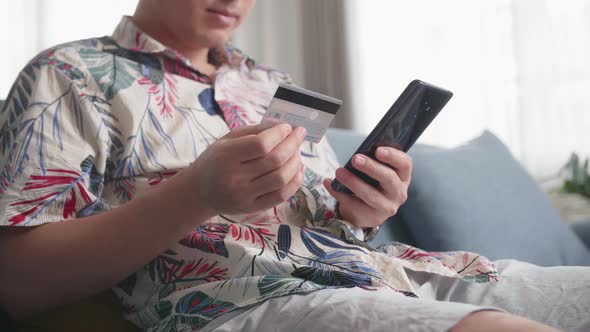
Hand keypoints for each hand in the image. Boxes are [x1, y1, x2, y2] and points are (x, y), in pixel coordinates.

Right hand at [182, 124, 306, 214]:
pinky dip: (295, 181)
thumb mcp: (226, 141)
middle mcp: (234, 178)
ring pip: (281, 178)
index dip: (279, 134)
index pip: (261, 144)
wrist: (199, 192)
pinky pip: (281, 196)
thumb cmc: (215, 161)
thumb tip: (281, 126)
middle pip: (274, 160)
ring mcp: (244, 195)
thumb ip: (253, 131)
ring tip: (297, 152)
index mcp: (226, 156)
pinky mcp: (252, 208)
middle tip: (299, 135)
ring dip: (296, 162)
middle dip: (292, 144)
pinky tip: (298, 169)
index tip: (288, 127)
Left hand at [323, 147, 411, 227]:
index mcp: (402, 176)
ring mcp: (387, 207)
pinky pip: (353, 205)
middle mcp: (398, 192)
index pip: (404, 164)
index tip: (378, 150)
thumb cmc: (373, 183)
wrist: (367, 210)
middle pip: (388, 179)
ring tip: (339, 172)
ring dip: (353, 182)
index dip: (393, 156)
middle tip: (355, 159)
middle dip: (371, 167)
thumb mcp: (378, 172)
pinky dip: (338, 192)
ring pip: (371, 195)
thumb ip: (374, 162)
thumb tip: (358, 154)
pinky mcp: (372, 217)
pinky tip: (328, 183)